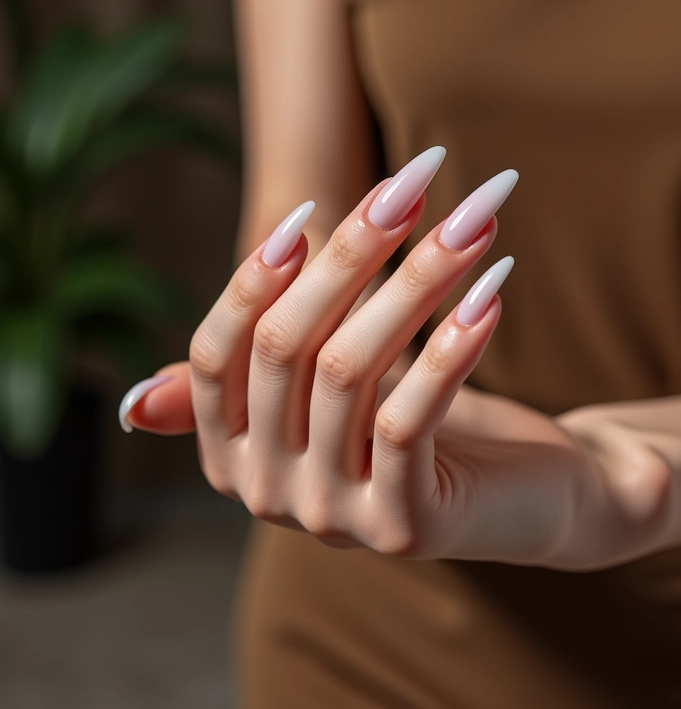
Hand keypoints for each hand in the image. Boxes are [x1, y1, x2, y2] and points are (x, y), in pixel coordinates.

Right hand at [120, 148, 637, 566]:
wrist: (523, 498)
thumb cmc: (421, 421)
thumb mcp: (332, 396)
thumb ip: (256, 382)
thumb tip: (129, 403)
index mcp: (231, 456)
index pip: (216, 356)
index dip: (254, 279)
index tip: (311, 209)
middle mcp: (265, 493)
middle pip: (285, 347)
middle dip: (352, 252)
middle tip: (416, 179)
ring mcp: (329, 518)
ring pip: (347, 371)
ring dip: (416, 280)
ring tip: (472, 221)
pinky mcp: (401, 529)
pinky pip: (408, 420)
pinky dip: (449, 349)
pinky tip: (491, 290)